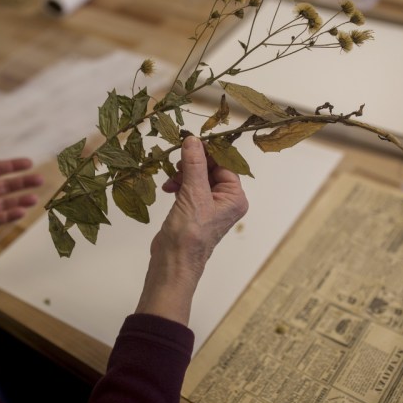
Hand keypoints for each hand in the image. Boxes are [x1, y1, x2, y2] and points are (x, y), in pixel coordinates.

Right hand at [136, 136, 247, 324]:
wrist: (173, 263)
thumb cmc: (189, 234)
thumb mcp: (193, 194)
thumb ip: (194, 165)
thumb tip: (193, 140)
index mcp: (234, 197)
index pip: (224, 164)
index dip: (207, 152)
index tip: (190, 141)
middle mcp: (225, 201)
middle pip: (210, 169)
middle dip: (192, 164)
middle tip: (177, 162)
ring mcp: (209, 206)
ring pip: (197, 177)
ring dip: (183, 174)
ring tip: (171, 180)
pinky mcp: (194, 210)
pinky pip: (188, 188)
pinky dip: (178, 185)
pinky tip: (168, 188)